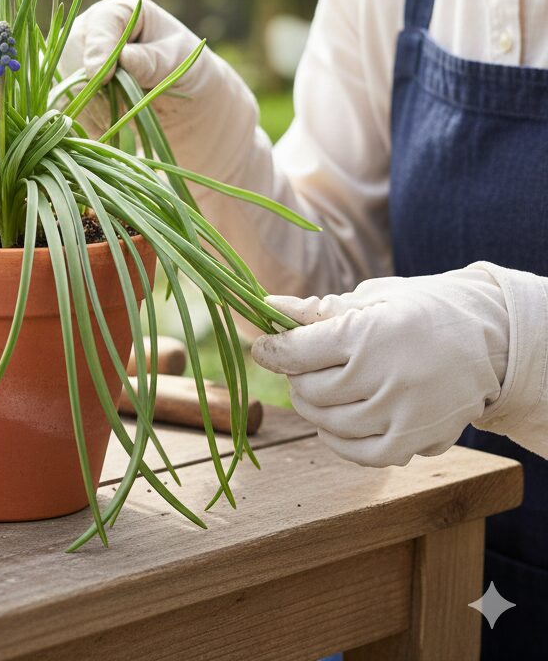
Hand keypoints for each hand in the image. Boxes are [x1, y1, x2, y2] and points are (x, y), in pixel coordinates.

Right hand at [59, 0, 258, 181]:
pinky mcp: (70, 86)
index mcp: (120, 12)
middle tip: (122, 106)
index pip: (99, 25)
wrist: (180, 97)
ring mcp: (75, 58)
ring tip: (123, 116)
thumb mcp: (178, 62)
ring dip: (91, 107)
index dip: (98, 50)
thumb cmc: (185, 68)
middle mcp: (90, 30)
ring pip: (66, 83)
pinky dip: (86, 121)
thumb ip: (152, 60)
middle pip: (72, 53)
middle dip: (94, 85)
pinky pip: (67, 107)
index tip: (102, 76)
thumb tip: (124, 58)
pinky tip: (109, 126)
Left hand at [251, 266, 509, 466]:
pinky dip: (338, 441)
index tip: (263, 346)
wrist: (488, 337)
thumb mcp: (371, 298)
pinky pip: (361, 454)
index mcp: (368, 334)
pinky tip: (336, 422)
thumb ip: (317, 310)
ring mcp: (403, 415)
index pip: (297, 352)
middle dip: (296, 377)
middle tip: (303, 365)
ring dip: (313, 407)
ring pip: (329, 423)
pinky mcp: (417, 441)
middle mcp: (385, 377)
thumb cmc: (420, 310)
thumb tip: (267, 308)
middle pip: (309, 390)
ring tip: (320, 389)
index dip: (271, 349)